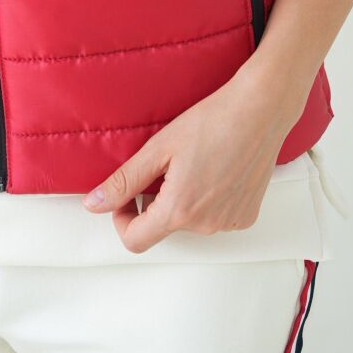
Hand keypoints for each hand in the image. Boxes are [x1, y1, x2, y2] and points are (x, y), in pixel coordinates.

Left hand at [81, 63, 303, 252]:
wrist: (259, 111)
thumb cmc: (210, 122)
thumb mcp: (158, 148)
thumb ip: (124, 181)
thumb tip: (93, 204)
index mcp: (179, 211)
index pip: (135, 240)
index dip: (122, 218)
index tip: (128, 193)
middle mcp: (205, 226)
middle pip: (163, 227)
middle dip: (154, 201)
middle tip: (164, 165)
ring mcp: (229, 223)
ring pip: (189, 222)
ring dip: (181, 200)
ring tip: (192, 162)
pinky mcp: (246, 216)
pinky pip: (214, 217)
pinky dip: (206, 200)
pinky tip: (214, 169)